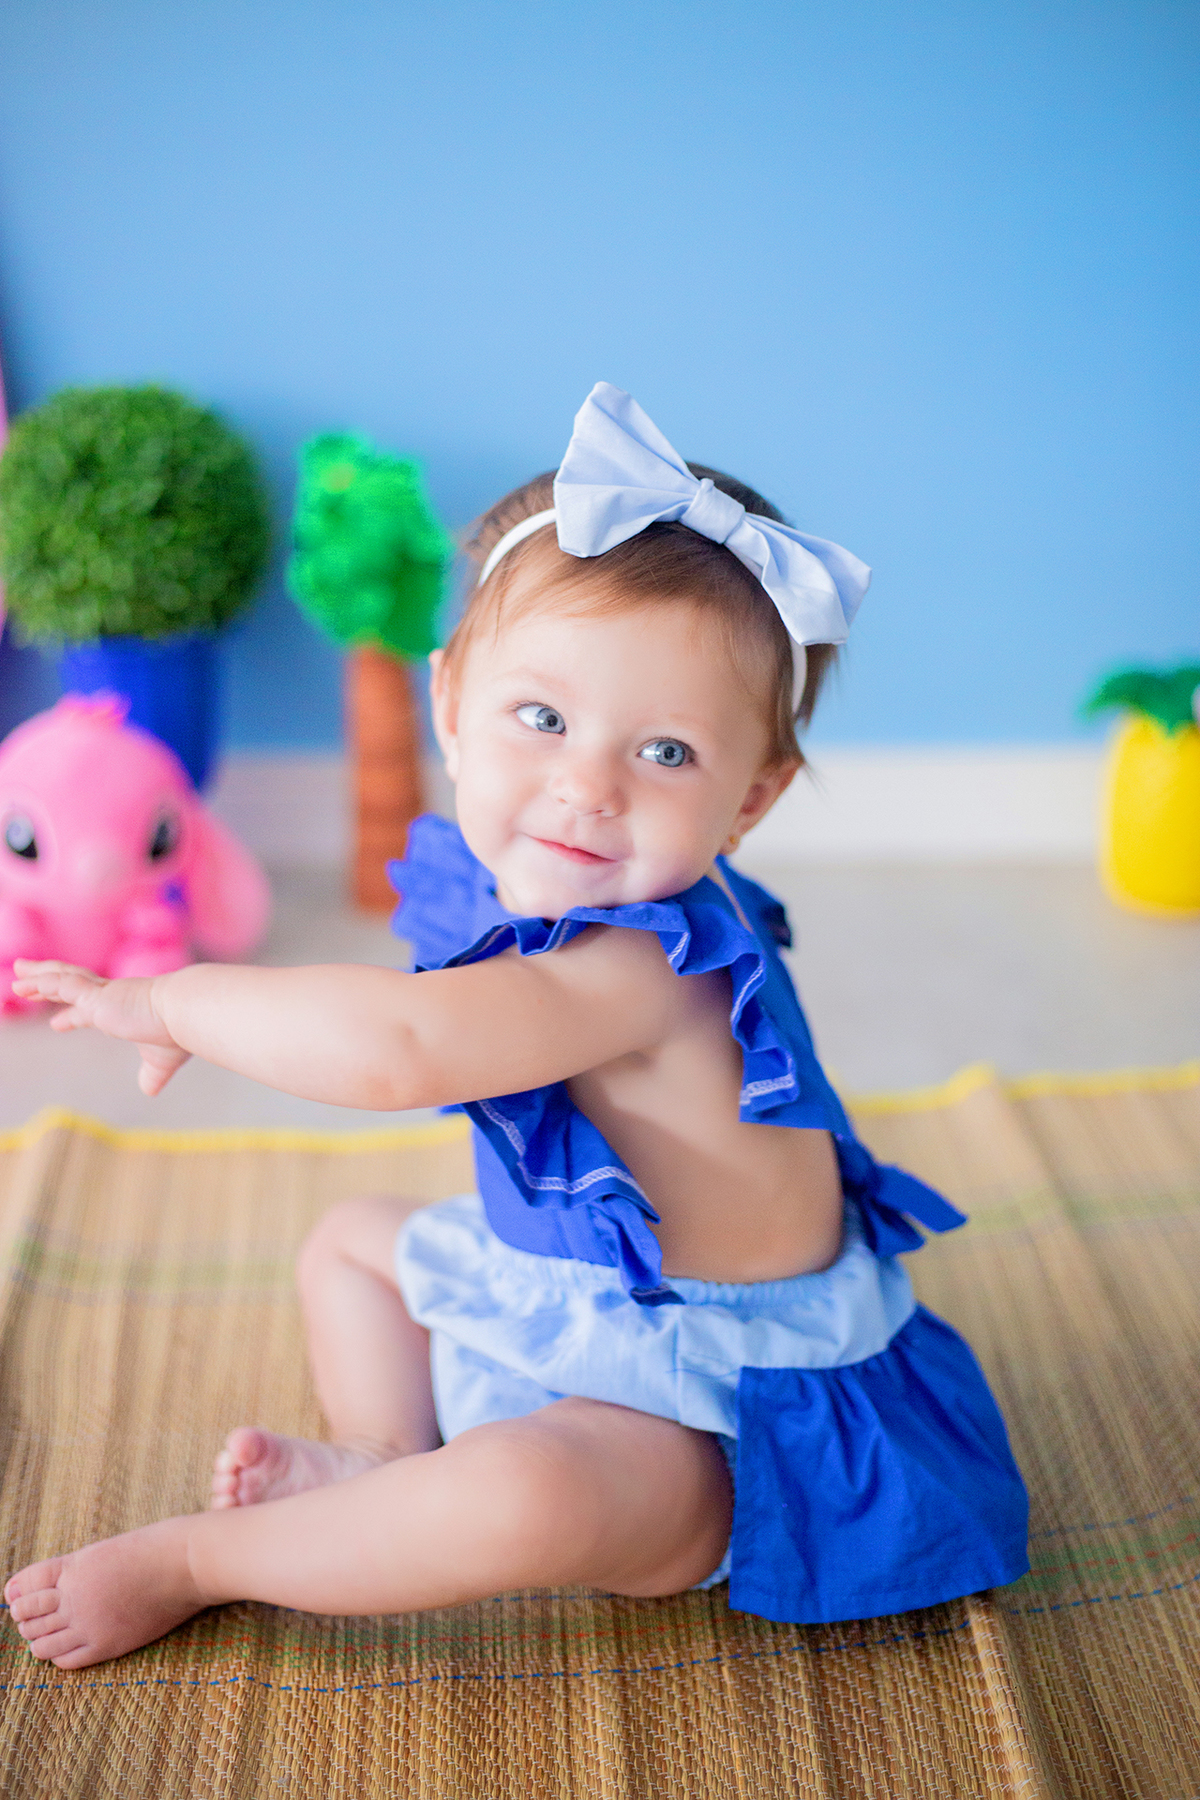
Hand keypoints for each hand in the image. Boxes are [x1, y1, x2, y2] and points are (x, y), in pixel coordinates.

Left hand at [11, 961, 191, 1096]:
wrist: (187, 1015)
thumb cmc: (178, 1034)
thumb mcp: (161, 1061)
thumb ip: (152, 1075)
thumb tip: (149, 1092)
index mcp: (122, 1010)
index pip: (89, 1010)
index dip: (71, 1015)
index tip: (56, 1022)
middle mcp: (109, 998)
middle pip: (70, 985)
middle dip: (46, 983)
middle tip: (24, 981)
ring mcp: (102, 994)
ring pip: (62, 979)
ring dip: (37, 977)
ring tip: (16, 973)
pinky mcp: (97, 996)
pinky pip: (63, 985)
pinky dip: (43, 982)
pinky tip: (25, 982)